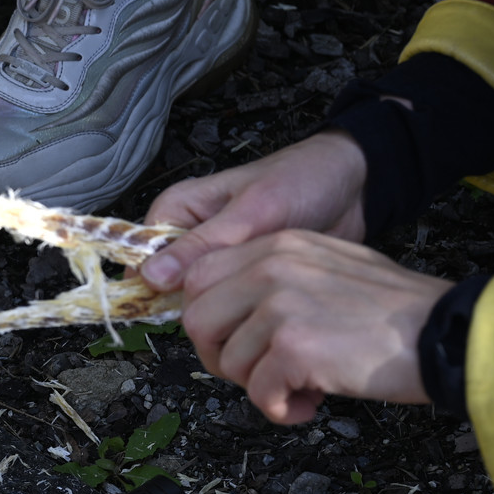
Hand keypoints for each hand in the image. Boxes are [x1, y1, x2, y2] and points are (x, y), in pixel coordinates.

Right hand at [141, 131, 368, 290]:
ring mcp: (213, 258)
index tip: (184, 312)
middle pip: (165, 287)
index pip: (141, 259)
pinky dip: (240, 310)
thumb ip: (203, 244)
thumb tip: (152, 277)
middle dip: (194, 306)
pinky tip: (260, 311)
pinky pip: (225, 301)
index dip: (153, 290)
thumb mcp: (251, 211)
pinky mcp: (239, 275)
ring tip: (250, 311)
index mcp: (176, 212)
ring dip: (220, 310)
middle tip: (230, 313)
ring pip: (196, 299)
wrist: (352, 186)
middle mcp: (187, 237)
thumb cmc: (300, 180)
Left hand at [178, 230, 449, 423]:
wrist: (447, 333)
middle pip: (197, 321)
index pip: (199, 278)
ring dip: (259, 387)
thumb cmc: (393, 313)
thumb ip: (274, 279)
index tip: (234, 343)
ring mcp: (280, 305)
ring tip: (300, 388)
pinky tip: (309, 403)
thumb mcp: (328, 269)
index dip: (210, 321)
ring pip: (228, 362)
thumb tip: (228, 314)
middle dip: (222, 358)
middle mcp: (272, 267)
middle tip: (259, 374)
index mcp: (277, 245)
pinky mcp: (294, 347)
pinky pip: (259, 393)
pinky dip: (280, 409)